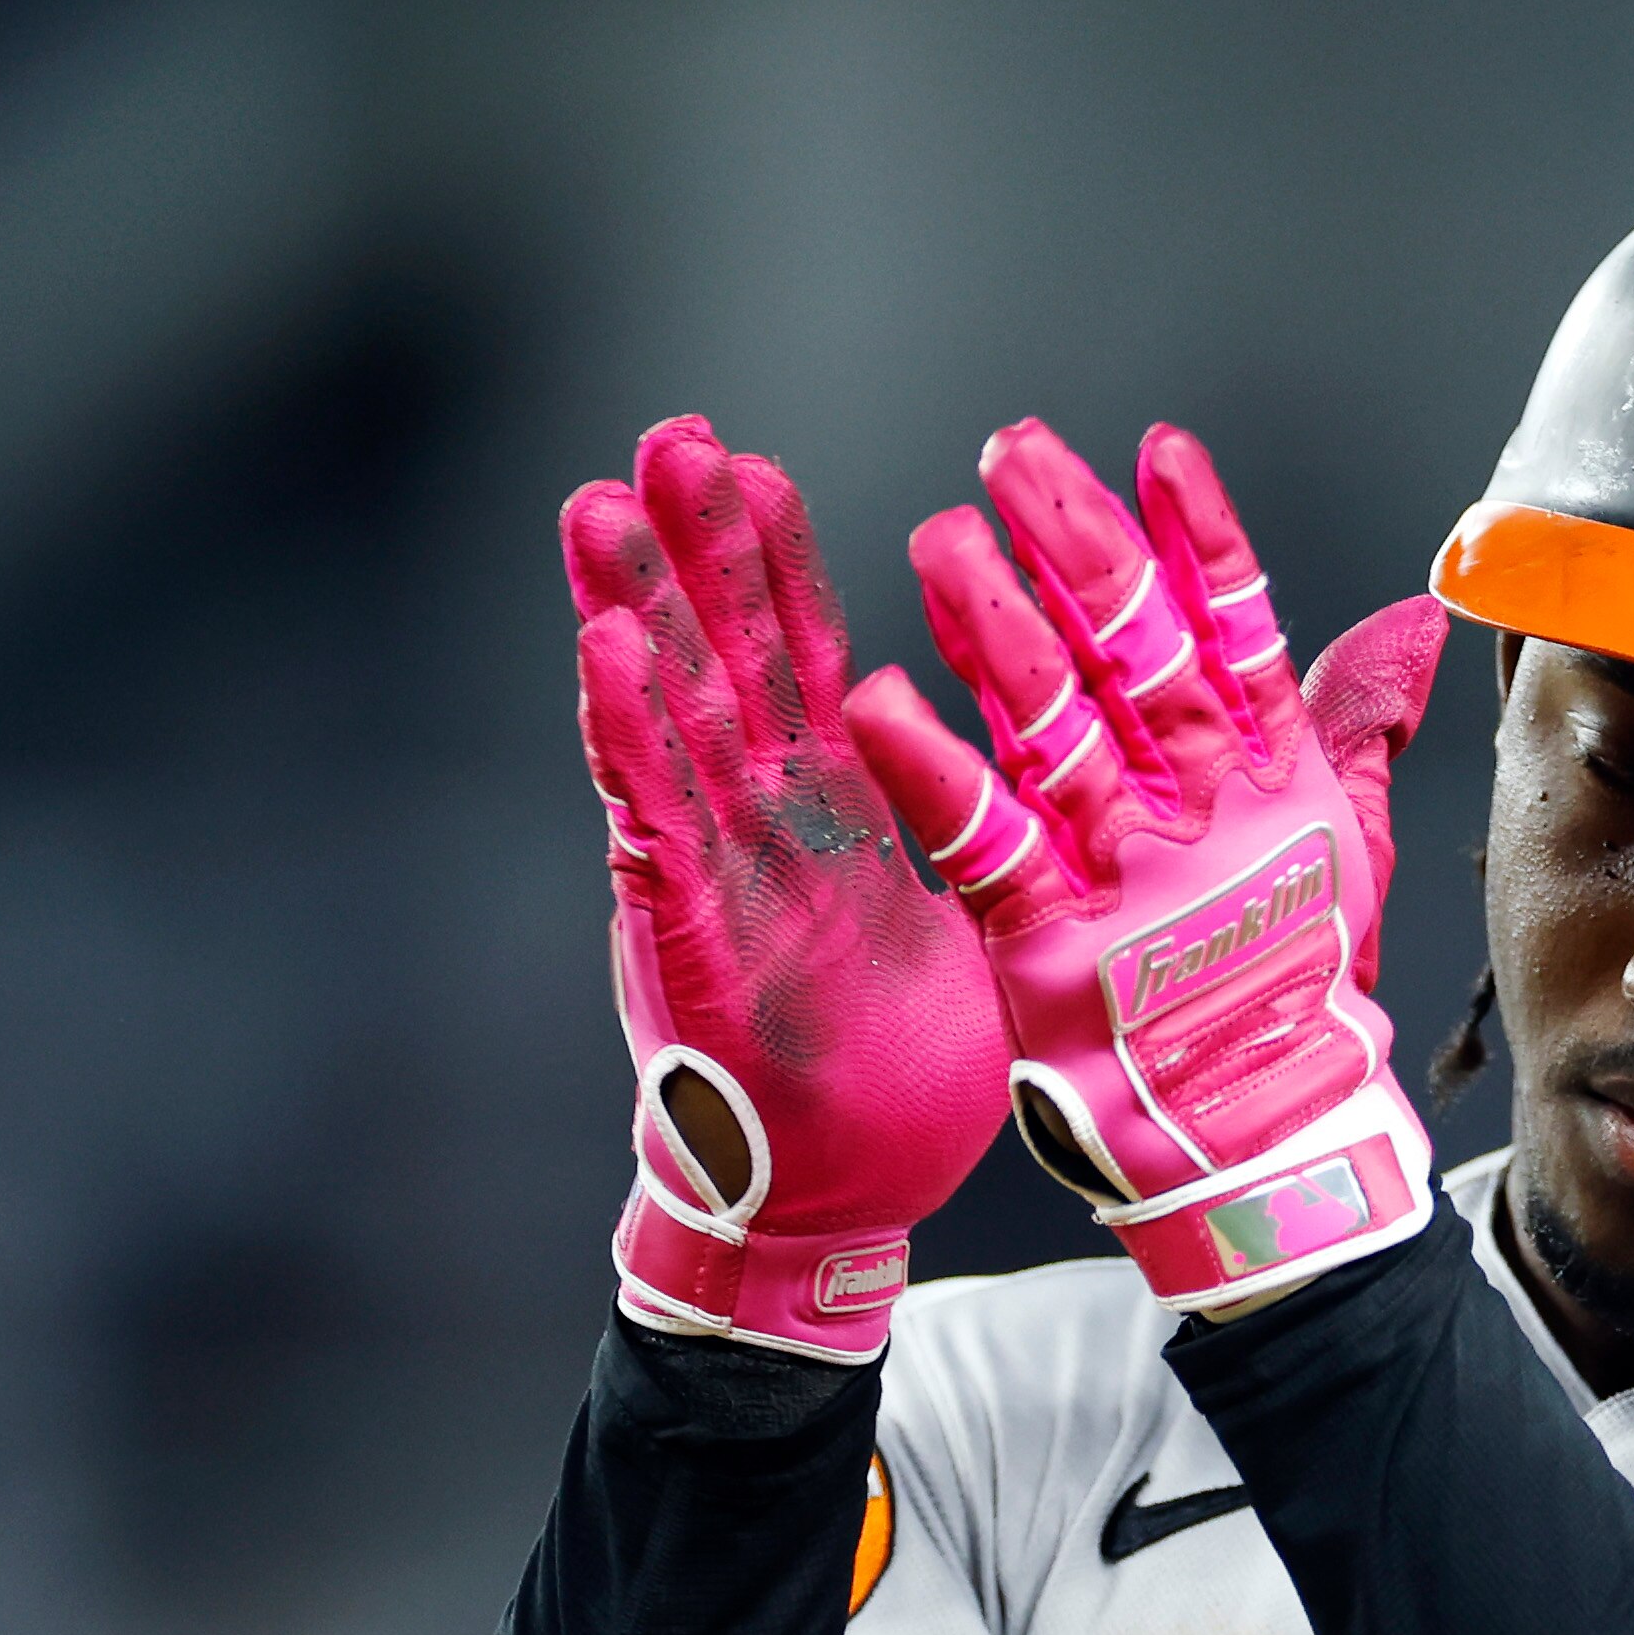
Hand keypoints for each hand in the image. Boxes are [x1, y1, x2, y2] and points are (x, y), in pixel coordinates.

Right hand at [567, 416, 1010, 1359]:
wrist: (843, 1202)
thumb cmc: (902, 1078)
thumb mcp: (973, 924)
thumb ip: (982, 830)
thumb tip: (1037, 760)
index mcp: (829, 818)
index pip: (796, 664)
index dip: (773, 567)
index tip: (751, 465)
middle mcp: (756, 830)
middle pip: (720, 664)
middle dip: (691, 551)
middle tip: (667, 432)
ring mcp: (714, 878)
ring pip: (666, 722)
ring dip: (630, 610)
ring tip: (597, 502)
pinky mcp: (694, 938)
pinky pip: (656, 822)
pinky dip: (628, 735)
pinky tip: (604, 650)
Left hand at [846, 420, 1447, 1311]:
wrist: (1264, 1146)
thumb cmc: (1295, 994)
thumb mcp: (1347, 850)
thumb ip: (1358, 721)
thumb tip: (1415, 619)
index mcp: (1276, 786)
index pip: (1238, 636)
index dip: (1199, 542)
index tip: (1156, 453)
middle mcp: (1206, 820)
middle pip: (1140, 658)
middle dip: (1076, 547)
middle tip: (1011, 456)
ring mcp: (1130, 882)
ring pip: (1060, 731)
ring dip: (995, 629)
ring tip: (940, 540)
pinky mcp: (1052, 949)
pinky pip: (985, 845)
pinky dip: (933, 772)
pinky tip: (882, 700)